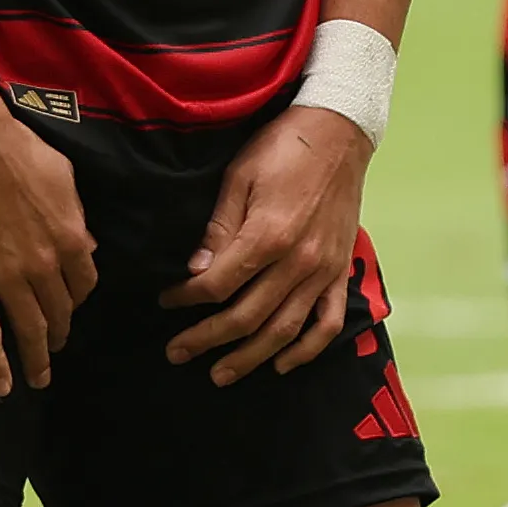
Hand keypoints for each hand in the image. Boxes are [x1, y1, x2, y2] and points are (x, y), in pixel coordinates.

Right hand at [0, 91, 94, 397]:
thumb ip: (76, 218)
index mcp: (69, 239)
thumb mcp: (64, 178)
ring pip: (28, 330)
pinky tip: (2, 387)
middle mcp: (43, 266)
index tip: (69, 306)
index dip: (77, 299)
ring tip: (39, 377)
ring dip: (37, 358)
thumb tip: (85, 247)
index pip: (84, 285)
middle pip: (59, 313)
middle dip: (60, 334)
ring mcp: (6, 277)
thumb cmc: (16, 149)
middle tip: (55, 347)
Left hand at [161, 101, 373, 383]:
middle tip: (176, 353)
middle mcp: (299, 262)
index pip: (219, 285)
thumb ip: (220, 229)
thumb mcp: (239, 177)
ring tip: (220, 374)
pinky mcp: (341, 271)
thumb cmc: (284, 147)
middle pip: (247, 317)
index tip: (166, 302)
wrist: (339, 132)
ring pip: (284, 331)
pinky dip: (307, 350)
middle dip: (207, 339)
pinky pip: (327, 322)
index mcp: (268, 235)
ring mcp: (324, 271)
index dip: (187, 299)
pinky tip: (282, 364)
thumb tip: (197, 273)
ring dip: (250, 358)